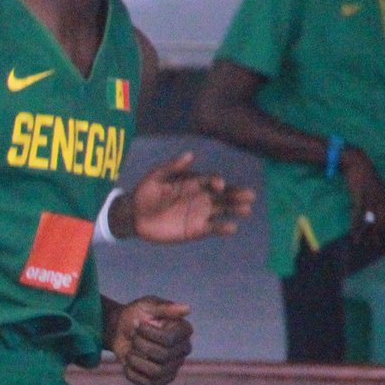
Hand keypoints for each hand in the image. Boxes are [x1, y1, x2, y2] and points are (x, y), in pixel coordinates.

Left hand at [108, 296, 192, 384]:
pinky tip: (128, 363)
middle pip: (163, 356)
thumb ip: (165, 307)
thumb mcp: (147, 305)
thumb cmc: (135, 315)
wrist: (119, 330)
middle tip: (133, 336)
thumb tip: (187, 309)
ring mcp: (173, 366)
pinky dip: (132, 373)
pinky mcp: (160, 380)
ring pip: (156, 372)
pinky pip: (147, 384)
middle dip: (140, 344)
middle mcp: (183, 349)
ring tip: (130, 351)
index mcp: (184, 330)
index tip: (138, 323)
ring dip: (136, 360)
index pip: (168, 340)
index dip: (147, 333)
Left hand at [116, 151, 254, 242]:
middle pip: (223, 195)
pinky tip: (232, 227)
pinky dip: (223, 228)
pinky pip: (212, 228)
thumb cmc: (144, 192)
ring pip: (223, 210)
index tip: (218, 184)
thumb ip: (172, 166)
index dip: (217, 181)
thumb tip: (190, 155)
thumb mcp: (156, 176)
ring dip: (235, 210)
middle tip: (250, 195)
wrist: (134, 215)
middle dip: (236, 195)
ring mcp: (200, 214)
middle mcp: (201, 197)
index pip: (211, 180)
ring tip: (247, 209)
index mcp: (194, 183)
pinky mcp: (195, 229)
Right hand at [340, 145, 384, 241]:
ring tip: (362, 243)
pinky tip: (354, 235)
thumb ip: (374, 195)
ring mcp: (371, 200)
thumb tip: (371, 205)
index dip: (383, 227)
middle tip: (373, 245)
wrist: (356, 162)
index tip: (378, 236)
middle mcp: (381, 199)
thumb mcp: (372, 185)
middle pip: (381, 221)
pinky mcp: (360, 199)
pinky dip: (356, 228)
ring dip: (366, 234)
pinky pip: (359, 217)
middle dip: (376, 234)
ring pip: (370, 222)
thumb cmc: (362, 172)